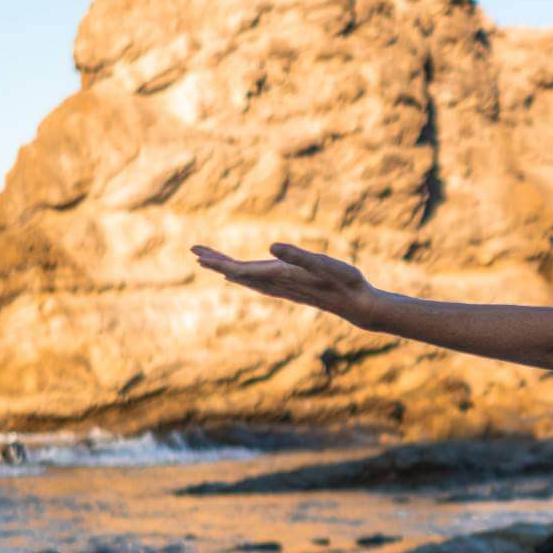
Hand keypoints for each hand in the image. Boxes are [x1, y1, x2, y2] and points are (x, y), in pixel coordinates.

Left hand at [190, 242, 384, 328]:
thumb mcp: (322, 262)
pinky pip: (259, 282)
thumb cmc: (344, 281)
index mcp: (279, 275)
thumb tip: (271, 246)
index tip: (196, 252)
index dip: (216, 260)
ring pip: (247, 279)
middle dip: (216, 262)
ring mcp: (284, 287)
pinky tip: (244, 276)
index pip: (238, 268)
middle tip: (194, 251)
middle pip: (238, 274)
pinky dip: (245, 276)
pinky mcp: (292, 287)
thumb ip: (297, 255)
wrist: (358, 305)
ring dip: (228, 269)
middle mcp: (277, 283)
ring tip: (212, 262)